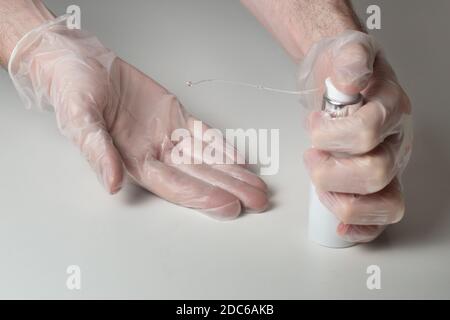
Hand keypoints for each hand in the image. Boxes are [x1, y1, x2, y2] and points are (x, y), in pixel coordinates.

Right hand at [9, 15, 267, 218]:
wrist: (81, 62)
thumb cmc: (74, 88)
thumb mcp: (79, 117)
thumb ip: (97, 150)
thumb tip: (111, 183)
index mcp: (131, 159)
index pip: (173, 184)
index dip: (200, 195)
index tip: (227, 204)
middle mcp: (153, 152)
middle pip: (197, 176)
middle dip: (228, 189)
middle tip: (257, 201)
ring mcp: (166, 136)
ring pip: (205, 158)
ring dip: (232, 172)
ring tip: (257, 185)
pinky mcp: (174, 118)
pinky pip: (202, 134)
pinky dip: (222, 146)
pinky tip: (240, 158)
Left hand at [299, 31, 412, 241]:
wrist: (338, 78)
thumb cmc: (340, 70)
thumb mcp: (345, 52)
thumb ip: (352, 60)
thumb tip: (352, 78)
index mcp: (389, 109)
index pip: (368, 132)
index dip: (332, 134)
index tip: (315, 122)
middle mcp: (393, 141)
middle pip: (376, 173)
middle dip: (332, 170)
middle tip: (313, 155)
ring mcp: (386, 164)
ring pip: (385, 203)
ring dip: (342, 200)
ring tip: (320, 179)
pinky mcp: (374, 184)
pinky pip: (380, 217)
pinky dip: (361, 227)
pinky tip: (339, 223)